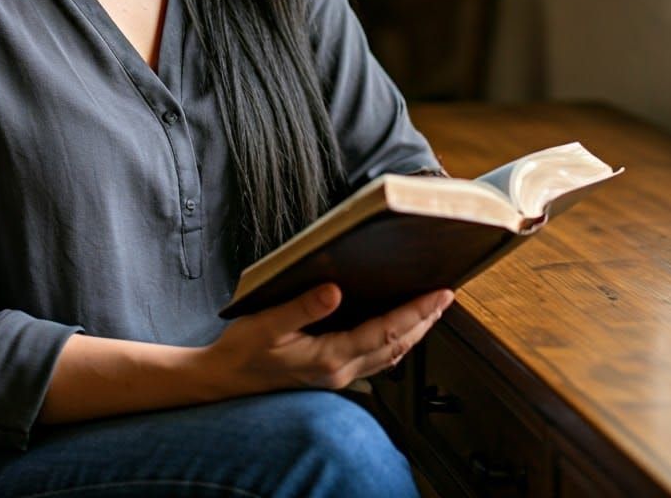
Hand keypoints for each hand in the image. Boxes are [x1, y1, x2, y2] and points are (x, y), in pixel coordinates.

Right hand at [204, 284, 453, 395]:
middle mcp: (340, 371)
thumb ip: (301, 307)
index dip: (416, 311)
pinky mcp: (330, 374)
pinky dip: (394, 341)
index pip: (386, 331)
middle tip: (447, 296)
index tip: (440, 293)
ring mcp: (338, 377)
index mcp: (329, 357)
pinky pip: (374, 359)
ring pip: (389, 356)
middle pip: (396, 345)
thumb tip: (334, 290)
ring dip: (414, 332)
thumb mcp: (266, 324)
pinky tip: (395, 330)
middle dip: (425, 320)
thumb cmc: (242, 352)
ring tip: (430, 310)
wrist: (223, 381)